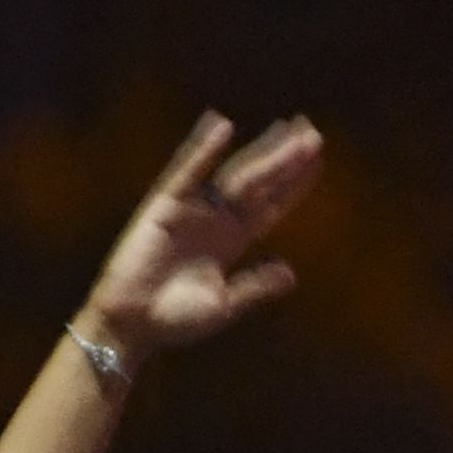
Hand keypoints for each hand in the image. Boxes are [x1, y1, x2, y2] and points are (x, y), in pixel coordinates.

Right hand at [80, 110, 318, 356]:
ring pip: (234, 174)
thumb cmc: (176, 320)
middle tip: (313, 131)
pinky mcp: (164, 206)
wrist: (134, 326)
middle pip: (259, 182)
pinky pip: (186, 173)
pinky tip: (222, 126)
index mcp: (233, 240)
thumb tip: (291, 274)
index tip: (318, 158)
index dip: (294, 183)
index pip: (271, 205)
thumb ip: (255, 287)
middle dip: (285, 158)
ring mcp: (193, 209)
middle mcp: (217, 219)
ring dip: (261, 151)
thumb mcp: (224, 305)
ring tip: (288, 127)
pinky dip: (202, 150)